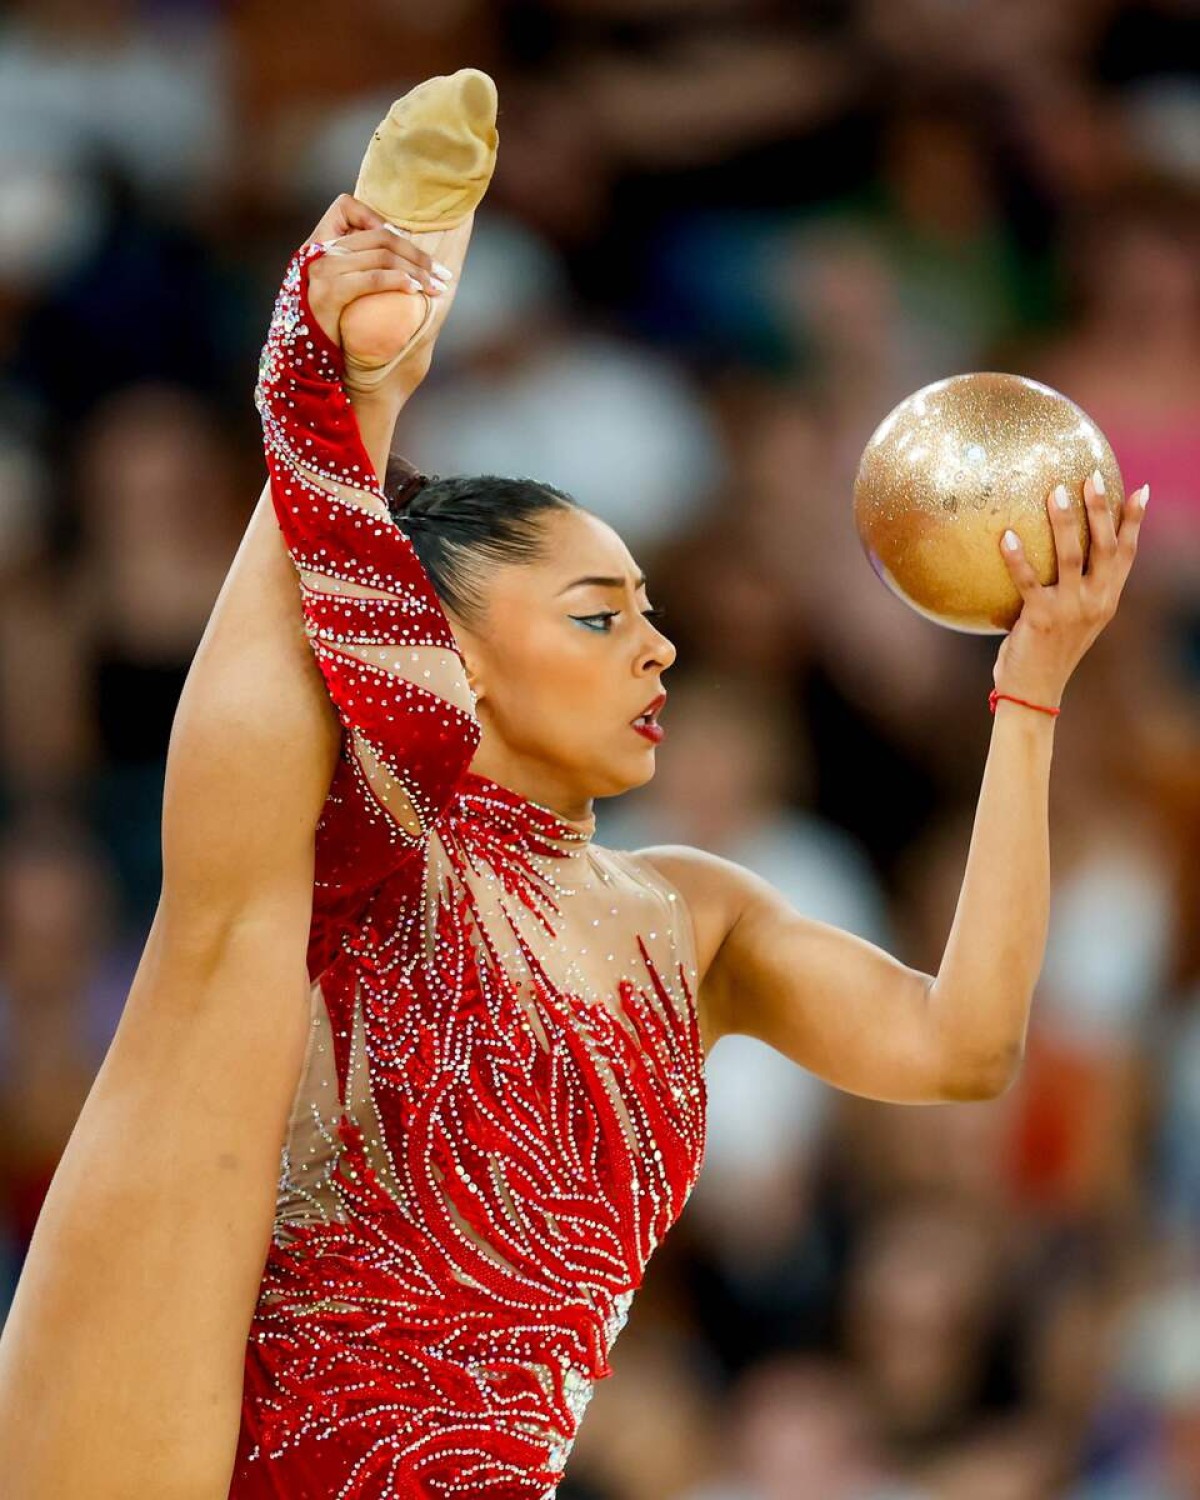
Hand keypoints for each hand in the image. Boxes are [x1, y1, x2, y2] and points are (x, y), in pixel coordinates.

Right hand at [301, 194, 449, 381]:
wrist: (303, 362)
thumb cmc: (330, 329)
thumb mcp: (340, 289)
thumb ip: (359, 267)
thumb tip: (403, 255)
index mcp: (317, 244)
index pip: (345, 207)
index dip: (376, 218)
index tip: (403, 245)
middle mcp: (316, 251)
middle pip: (378, 235)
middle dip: (416, 253)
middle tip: (441, 273)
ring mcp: (321, 271)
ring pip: (381, 255)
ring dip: (417, 270)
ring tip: (437, 286)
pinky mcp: (328, 293)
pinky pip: (373, 278)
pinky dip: (399, 281)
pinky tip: (416, 291)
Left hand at [993, 470, 1148, 707]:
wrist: (1035, 692)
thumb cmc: (1046, 652)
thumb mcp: (1070, 619)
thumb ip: (1072, 589)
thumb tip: (1053, 551)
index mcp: (1106, 600)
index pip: (1127, 554)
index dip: (1134, 522)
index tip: (1140, 490)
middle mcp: (1094, 602)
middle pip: (1104, 546)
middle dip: (1101, 509)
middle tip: (1092, 477)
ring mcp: (1069, 610)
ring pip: (1070, 556)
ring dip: (1063, 521)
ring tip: (1055, 491)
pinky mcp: (1040, 619)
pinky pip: (1027, 581)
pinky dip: (1018, 557)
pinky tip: (1006, 535)